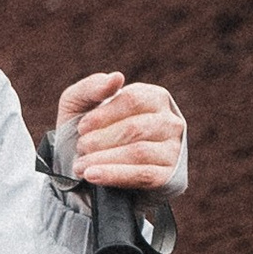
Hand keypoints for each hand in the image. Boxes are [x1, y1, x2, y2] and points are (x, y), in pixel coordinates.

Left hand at [55, 71, 186, 192]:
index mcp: (154, 97)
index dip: (103, 115)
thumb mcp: (80, 103)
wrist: (88, 166)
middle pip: (135, 128)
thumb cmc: (88, 129)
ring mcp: (172, 150)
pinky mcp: (167, 176)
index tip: (81, 128)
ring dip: (104, 159)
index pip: (133, 100)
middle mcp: (170, 121)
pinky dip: (114, 175)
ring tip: (80, 166)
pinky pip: (143, 175)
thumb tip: (117, 77)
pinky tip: (93, 176)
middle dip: (101, 140)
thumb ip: (92, 87)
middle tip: (80, 147)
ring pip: (139, 152)